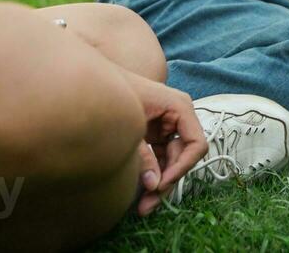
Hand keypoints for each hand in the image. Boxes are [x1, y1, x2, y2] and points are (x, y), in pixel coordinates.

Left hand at [123, 71, 206, 215]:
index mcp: (179, 108)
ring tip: (142, 206)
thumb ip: (144, 158)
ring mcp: (168, 125)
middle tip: (147, 206)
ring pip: (172, 160)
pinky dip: (152, 173)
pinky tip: (140, 191)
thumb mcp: (130, 128)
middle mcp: (179, 117)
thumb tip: (153, 186)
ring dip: (159, 182)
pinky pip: (161, 157)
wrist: (92, 82)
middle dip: (167, 181)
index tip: (161, 185)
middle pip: (183, 156)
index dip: (182, 168)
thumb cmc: (113, 95)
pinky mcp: (155, 133)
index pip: (196, 144)